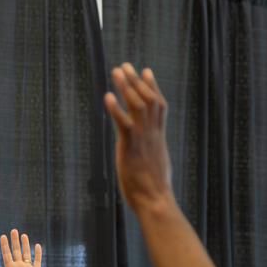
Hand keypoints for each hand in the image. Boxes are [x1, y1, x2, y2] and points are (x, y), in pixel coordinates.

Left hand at [0, 230, 41, 266]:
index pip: (6, 254)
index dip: (5, 245)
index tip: (3, 236)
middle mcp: (18, 266)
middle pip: (16, 251)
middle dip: (14, 241)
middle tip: (13, 231)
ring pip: (26, 253)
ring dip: (25, 244)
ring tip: (24, 235)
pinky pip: (37, 261)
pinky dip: (38, 253)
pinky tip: (37, 246)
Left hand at [105, 63, 174, 213]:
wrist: (156, 201)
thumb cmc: (154, 191)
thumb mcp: (156, 167)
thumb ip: (152, 155)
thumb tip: (150, 156)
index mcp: (158, 138)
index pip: (159, 106)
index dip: (153, 86)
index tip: (146, 71)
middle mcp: (152, 134)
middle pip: (148, 99)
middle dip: (136, 80)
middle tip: (125, 65)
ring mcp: (143, 140)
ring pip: (137, 106)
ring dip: (126, 87)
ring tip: (117, 72)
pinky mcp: (131, 148)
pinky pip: (124, 123)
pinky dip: (116, 109)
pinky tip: (107, 96)